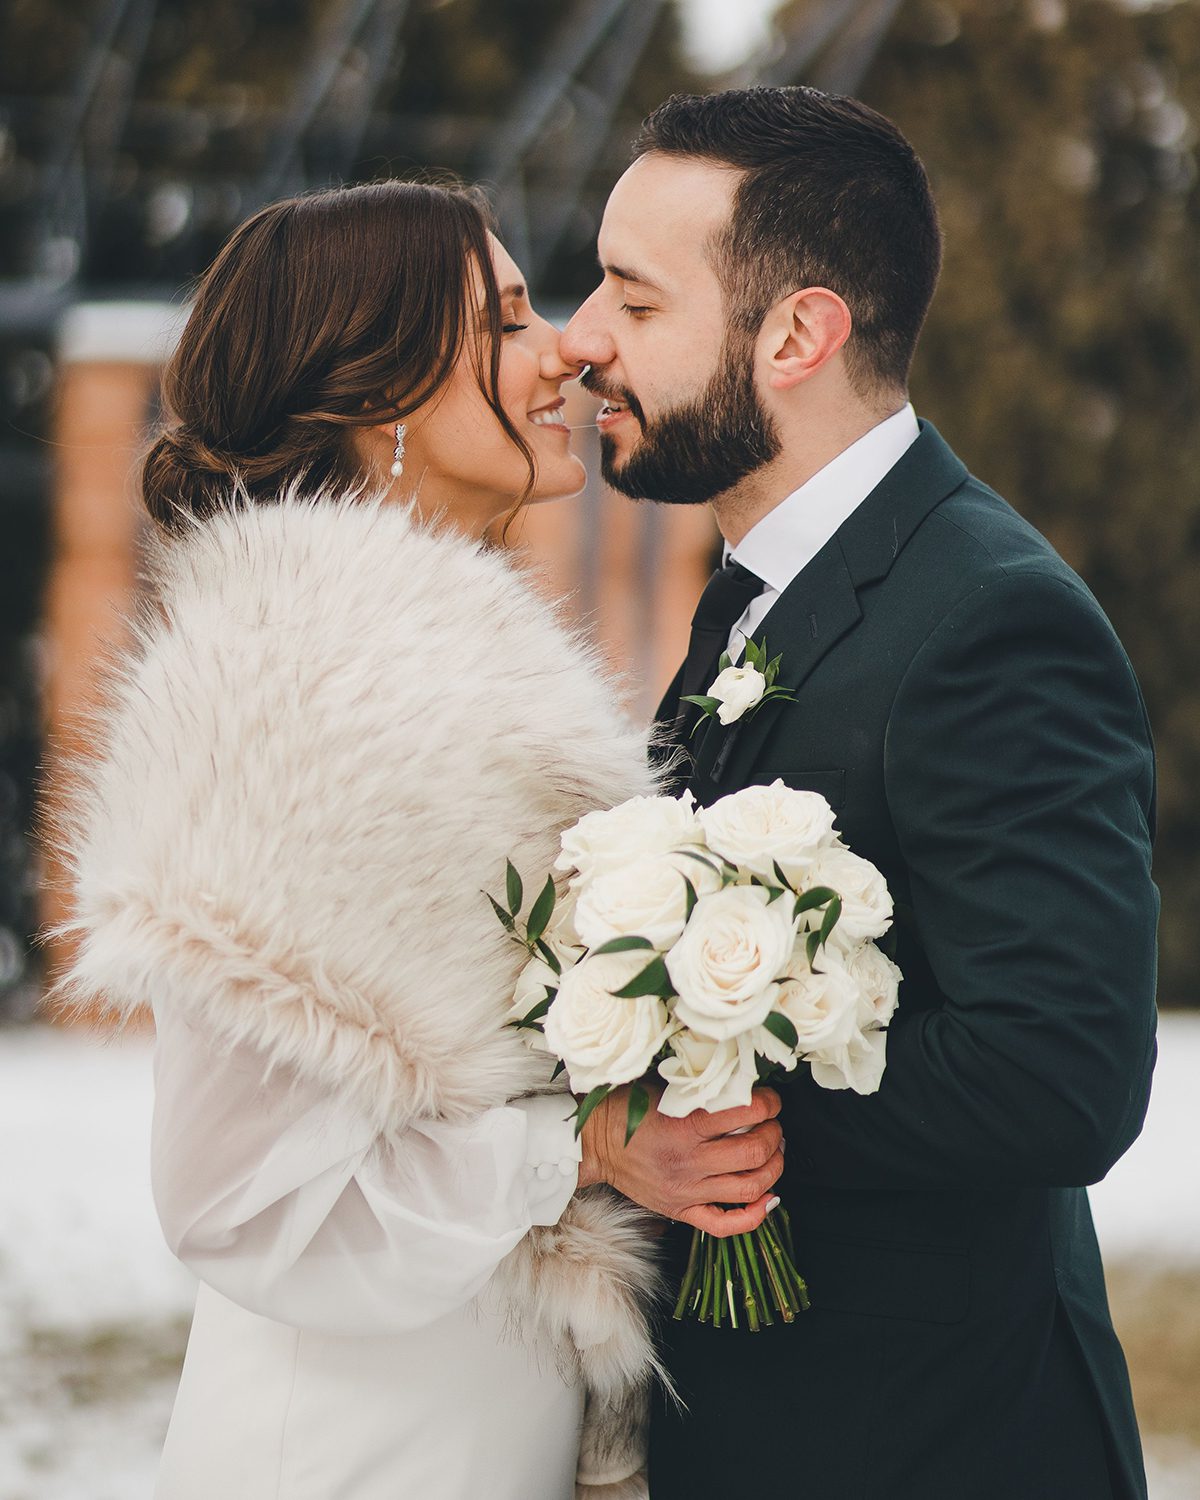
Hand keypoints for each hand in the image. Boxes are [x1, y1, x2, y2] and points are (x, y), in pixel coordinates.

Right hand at [578, 1084, 784, 1237]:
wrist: (595, 1143)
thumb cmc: (626, 1110)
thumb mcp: (662, 1089)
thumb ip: (700, 1091)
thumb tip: (742, 1086)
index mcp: (684, 1126)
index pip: (745, 1113)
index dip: (769, 1103)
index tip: (771, 1100)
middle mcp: (688, 1162)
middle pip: (753, 1153)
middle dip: (774, 1135)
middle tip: (773, 1126)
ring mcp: (686, 1191)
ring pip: (749, 1188)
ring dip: (772, 1169)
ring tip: (772, 1154)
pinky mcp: (681, 1211)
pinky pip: (725, 1225)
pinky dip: (754, 1215)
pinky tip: (766, 1198)